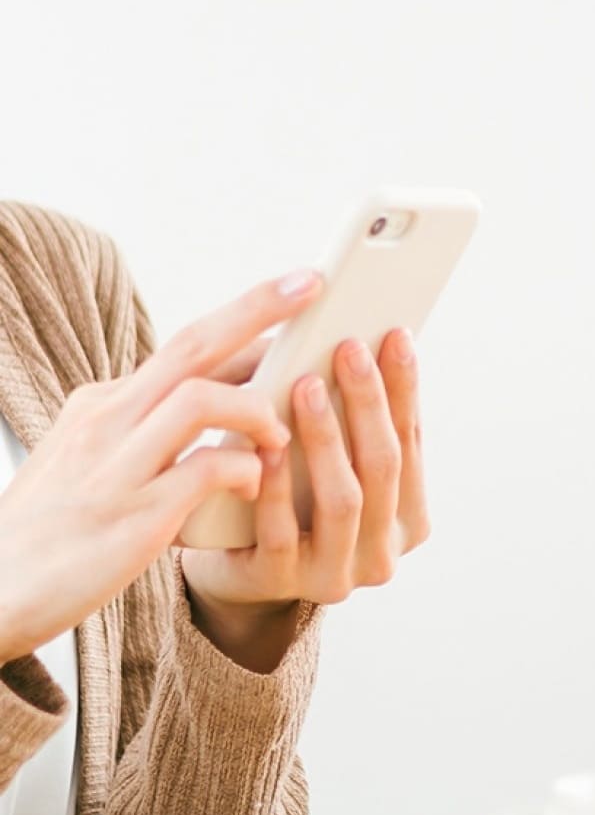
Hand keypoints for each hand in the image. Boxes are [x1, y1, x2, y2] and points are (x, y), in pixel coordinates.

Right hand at [0, 271, 321, 666]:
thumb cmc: (58, 531)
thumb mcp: (99, 462)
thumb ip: (154, 431)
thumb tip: (227, 403)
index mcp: (104, 404)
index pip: (187, 347)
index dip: (246, 319)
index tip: (296, 294)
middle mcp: (107, 420)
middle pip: (193, 345)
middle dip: (259, 308)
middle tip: (315, 284)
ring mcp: (117, 464)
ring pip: (200, 399)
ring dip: (257, 409)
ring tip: (281, 434)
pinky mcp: (133, 515)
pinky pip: (203, 470)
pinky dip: (242, 471)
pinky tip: (251, 486)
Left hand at [179, 328, 430, 670]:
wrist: (233, 566)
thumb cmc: (288, 498)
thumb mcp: (332, 467)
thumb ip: (354, 427)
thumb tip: (366, 342)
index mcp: (408, 520)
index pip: (411, 443)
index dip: (405, 390)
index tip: (394, 336)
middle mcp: (383, 553)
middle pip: (383, 467)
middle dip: (368, 403)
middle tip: (348, 348)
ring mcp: (337, 574)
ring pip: (345, 499)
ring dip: (327, 438)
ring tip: (306, 385)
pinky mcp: (283, 583)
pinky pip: (282, 531)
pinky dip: (275, 487)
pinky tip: (266, 447)